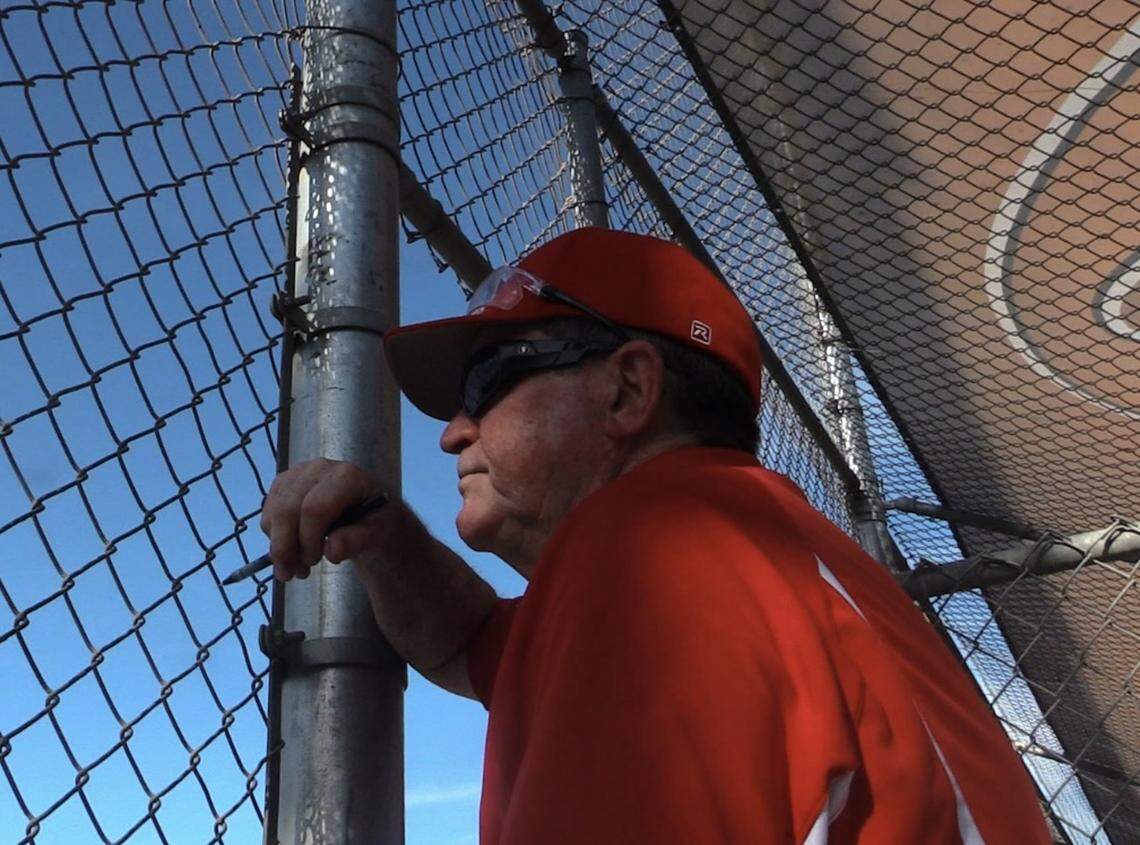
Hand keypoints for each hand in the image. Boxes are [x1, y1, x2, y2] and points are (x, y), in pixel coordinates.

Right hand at [259, 458, 398, 580]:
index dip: (308, 540)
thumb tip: (332, 550)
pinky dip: (275, 537)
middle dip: (285, 548)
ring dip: (279, 546)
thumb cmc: (377, 524)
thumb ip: (357, 541)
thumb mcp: (377, 536)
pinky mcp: (285, 483)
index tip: (314, 562)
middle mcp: (320, 468)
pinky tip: (293, 551)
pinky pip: (269, 513)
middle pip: (286, 510)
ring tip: (299, 567)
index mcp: (347, 476)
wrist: (370, 514)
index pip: (314, 509)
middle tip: (295, 575)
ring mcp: (299, 473)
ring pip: (273, 513)